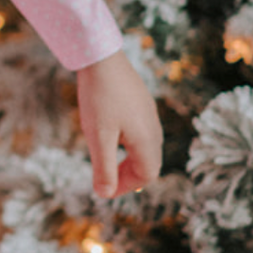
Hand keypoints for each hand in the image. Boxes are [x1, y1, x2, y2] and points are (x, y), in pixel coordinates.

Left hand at [76, 46, 162, 199]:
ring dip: (128, 160)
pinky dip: (128, 144)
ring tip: (107, 160)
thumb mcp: (98, 136)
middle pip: (149, 163)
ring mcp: (149, 114)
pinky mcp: (142, 104)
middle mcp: (153, 128)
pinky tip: (110, 136)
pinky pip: (141, 133)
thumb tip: (105, 194)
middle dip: (129, 176)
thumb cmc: (99, 96)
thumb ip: (103, 167)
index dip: (126, 187)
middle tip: (105, 179)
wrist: (102, 57)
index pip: (147, 174)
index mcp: (146, 139)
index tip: (105, 188)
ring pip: (145, 148)